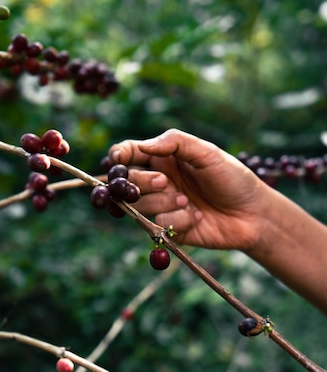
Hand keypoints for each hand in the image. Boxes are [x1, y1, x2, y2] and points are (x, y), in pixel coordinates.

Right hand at [109, 129, 268, 250]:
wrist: (254, 214)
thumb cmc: (232, 178)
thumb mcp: (207, 153)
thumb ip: (175, 142)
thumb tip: (143, 146)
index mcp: (164, 158)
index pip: (129, 153)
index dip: (119, 156)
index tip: (119, 159)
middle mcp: (159, 181)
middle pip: (127, 181)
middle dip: (141, 181)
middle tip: (165, 182)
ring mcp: (163, 205)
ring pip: (139, 204)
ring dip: (162, 202)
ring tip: (187, 201)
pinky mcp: (170, 229)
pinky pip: (158, 224)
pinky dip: (178, 220)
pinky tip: (197, 217)